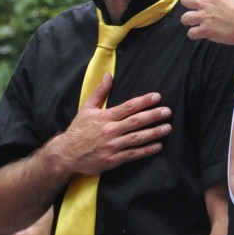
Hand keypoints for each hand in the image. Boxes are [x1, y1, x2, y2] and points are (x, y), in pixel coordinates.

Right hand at [56, 73, 171, 174]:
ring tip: (167, 127)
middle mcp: (110, 131)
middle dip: (153, 116)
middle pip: (136, 122)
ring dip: (154, 133)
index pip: (128, 107)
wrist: (65, 154)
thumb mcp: (86, 108)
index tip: (157, 97)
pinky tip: (158, 146)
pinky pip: (132, 154)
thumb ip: (99, 92)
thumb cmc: (78, 130)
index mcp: (105, 117)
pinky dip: (146, 150)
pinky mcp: (112, 160)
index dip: (144, 101)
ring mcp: (112, 146)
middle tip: (167, 111)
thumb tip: (108, 74)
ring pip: (136, 138)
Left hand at [181, 0, 233, 45]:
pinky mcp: (207, 31)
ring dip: (189, 19)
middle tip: (194, 5)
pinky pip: (191, 33)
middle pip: (184, 0)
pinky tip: (200, 32)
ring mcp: (204, 17)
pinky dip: (194, 33)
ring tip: (194, 20)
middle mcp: (204, 1)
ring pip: (185, 18)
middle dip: (188, 2)